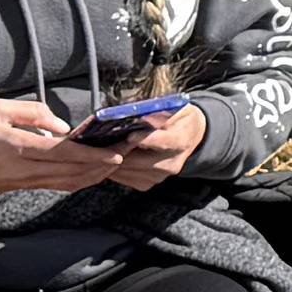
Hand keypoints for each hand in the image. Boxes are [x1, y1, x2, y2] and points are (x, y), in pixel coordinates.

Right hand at [0, 95, 117, 200]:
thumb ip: (32, 112)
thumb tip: (62, 126)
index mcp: (17, 148)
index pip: (61, 154)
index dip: (90, 155)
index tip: (114, 151)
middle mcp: (26, 169)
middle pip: (74, 171)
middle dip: (105, 162)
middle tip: (130, 148)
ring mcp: (30, 181)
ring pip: (72, 181)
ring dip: (99, 172)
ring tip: (122, 157)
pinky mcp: (31, 186)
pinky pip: (63, 185)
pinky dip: (84, 179)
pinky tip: (100, 170)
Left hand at [89, 104, 205, 187]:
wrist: (191, 136)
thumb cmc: (177, 118)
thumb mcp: (173, 107)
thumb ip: (155, 111)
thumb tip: (132, 112)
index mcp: (180, 140)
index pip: (164, 142)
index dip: (146, 139)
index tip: (130, 135)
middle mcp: (171, 162)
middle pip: (139, 161)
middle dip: (119, 151)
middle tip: (100, 142)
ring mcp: (160, 176)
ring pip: (128, 171)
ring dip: (112, 160)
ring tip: (100, 148)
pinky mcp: (149, 183)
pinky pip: (125, 178)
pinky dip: (114, 168)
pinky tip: (109, 157)